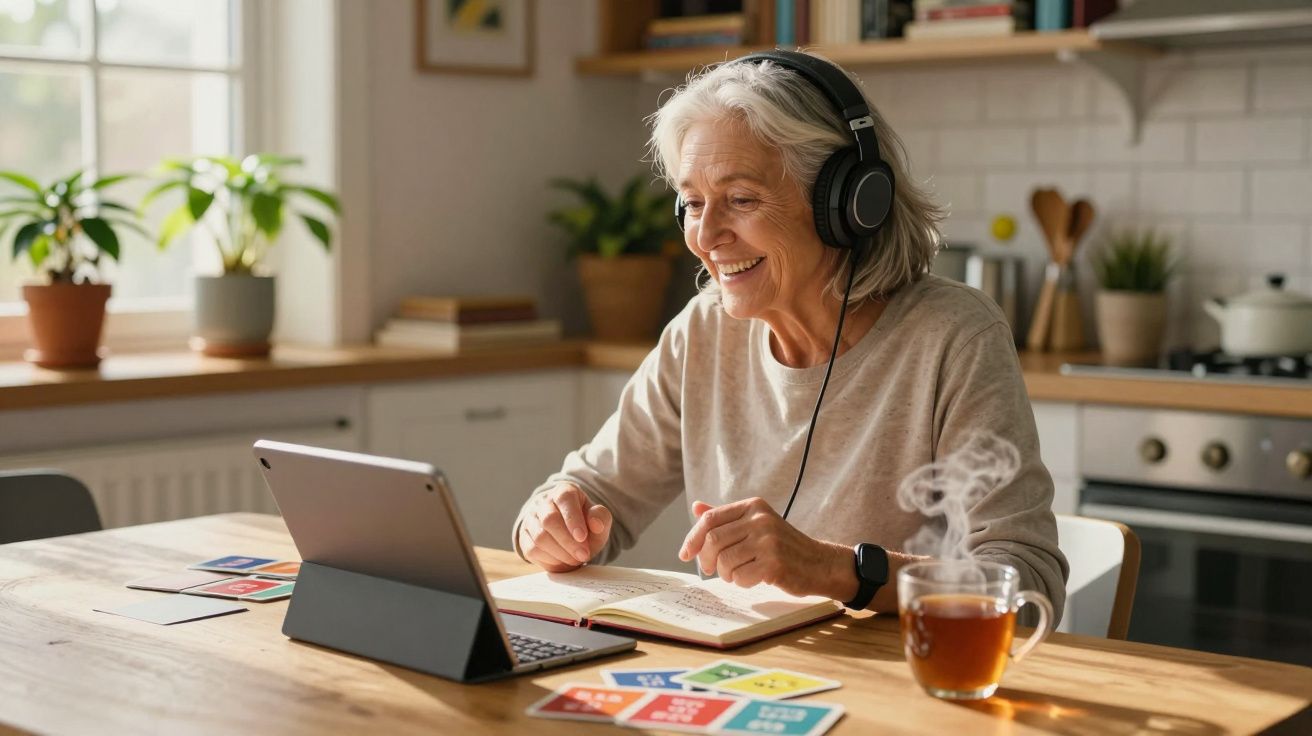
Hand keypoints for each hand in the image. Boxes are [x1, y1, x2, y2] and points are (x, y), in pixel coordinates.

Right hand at [518, 483, 612, 572]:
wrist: (570, 534)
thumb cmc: (586, 524)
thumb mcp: (599, 520)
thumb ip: (601, 518)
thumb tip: (596, 523)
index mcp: (564, 491)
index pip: (565, 499)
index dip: (573, 519)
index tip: (582, 537)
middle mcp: (544, 502)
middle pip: (549, 520)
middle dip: (568, 542)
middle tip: (583, 555)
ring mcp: (531, 519)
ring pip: (539, 537)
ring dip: (560, 553)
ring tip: (575, 560)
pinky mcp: (524, 537)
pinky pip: (532, 550)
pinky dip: (550, 560)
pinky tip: (563, 562)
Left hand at [678, 498, 851, 597]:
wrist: (819, 563)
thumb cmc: (783, 546)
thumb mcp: (757, 524)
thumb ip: (727, 517)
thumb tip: (696, 507)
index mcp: (753, 506)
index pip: (710, 519)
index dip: (692, 538)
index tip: (685, 554)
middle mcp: (760, 519)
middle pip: (713, 540)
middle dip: (706, 559)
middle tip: (709, 569)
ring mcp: (768, 541)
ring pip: (724, 561)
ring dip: (725, 573)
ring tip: (737, 573)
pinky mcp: (774, 563)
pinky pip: (740, 577)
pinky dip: (741, 582)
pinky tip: (753, 579)